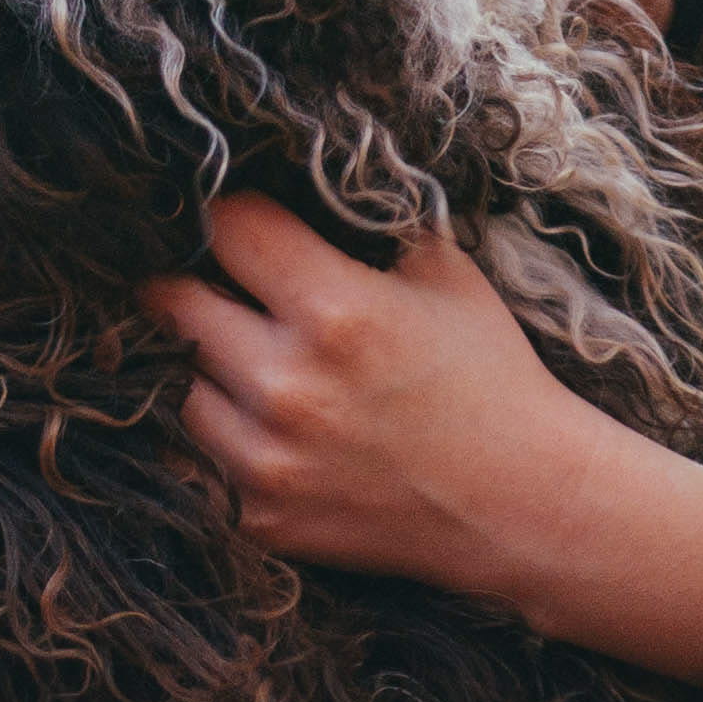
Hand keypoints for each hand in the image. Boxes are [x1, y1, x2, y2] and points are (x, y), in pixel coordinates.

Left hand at [152, 193, 702, 692]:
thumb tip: (301, 184)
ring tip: (261, 363)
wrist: (523, 502)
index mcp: (334, 310)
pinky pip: (206, 460)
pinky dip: (232, 438)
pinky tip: (277, 427)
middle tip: (226, 285)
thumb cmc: (489, 375)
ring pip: (186, 386)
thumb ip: (366, 225)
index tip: (242, 220)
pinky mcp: (264, 517)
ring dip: (212, 369)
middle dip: (203, 286)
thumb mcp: (443, 271)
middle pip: (179, 305)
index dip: (232, 214)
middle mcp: (287, 385)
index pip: (227, 227)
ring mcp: (268, 460)